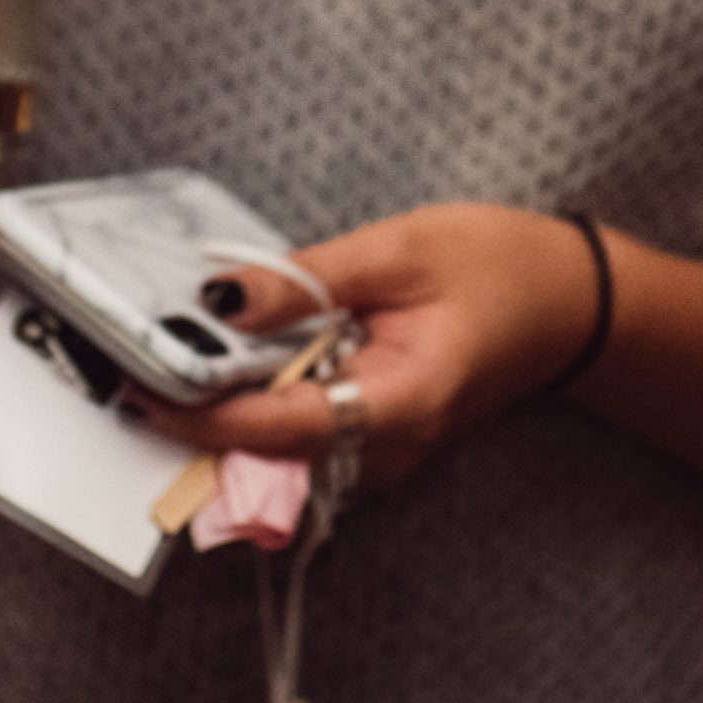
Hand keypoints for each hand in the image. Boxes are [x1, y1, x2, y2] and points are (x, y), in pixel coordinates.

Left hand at [133, 204, 602, 484]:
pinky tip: (235, 365)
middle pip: (270, 451)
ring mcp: (385, 453)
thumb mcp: (399, 250)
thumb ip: (307, 282)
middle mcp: (390, 446)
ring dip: (225, 410)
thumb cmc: (500, 266)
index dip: (204, 415)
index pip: (282, 426)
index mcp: (402, 401)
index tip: (142, 392)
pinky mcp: (377, 439)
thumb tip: (220, 300)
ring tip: (168, 360)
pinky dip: (261, 403)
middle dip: (199, 414)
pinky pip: (304, 435)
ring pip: (281, 450)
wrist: (572, 303)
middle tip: (130, 367)